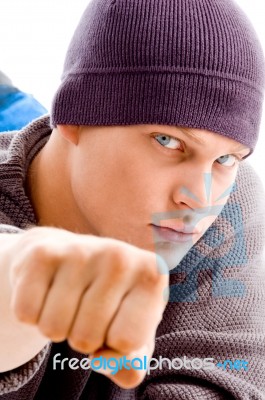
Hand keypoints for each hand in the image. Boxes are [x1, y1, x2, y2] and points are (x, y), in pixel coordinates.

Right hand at [9, 227, 167, 385]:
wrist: (69, 256)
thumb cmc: (109, 301)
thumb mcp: (132, 332)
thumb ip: (133, 362)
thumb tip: (109, 362)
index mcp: (152, 275)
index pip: (127, 342)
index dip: (115, 344)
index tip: (116, 320)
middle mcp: (120, 257)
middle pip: (86, 339)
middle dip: (82, 336)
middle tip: (86, 309)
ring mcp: (82, 251)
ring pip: (54, 329)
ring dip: (57, 326)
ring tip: (69, 299)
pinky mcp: (44, 253)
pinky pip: (27, 313)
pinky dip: (33, 313)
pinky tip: (48, 290)